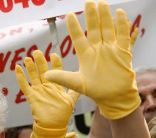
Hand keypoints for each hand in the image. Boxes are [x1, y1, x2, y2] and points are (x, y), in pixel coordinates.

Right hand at [15, 50, 79, 137]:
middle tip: (37, 51)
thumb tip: (85, 83)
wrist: (53, 126)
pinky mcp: (32, 97)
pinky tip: (17, 68)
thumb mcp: (71, 101)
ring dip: (30, 67)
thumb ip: (75, 91)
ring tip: (27, 58)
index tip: (53, 55)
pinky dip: (20, 77)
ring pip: (33, 76)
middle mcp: (46, 86)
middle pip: (42, 71)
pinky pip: (25, 86)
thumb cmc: (62, 114)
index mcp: (56, 86)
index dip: (54, 63)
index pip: (55, 71)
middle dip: (40, 61)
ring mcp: (38, 91)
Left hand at [45, 0, 138, 119]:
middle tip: (88, 2)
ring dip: (105, 16)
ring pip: (107, 29)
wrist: (114, 98)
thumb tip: (45, 76)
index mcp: (85, 55)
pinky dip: (122, 24)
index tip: (68, 15)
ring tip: (101, 3)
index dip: (74, 26)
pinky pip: (123, 35)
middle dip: (91, 16)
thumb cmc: (95, 91)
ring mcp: (110, 49)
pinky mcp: (123, 52)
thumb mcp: (76, 83)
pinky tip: (119, 13)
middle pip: (94, 29)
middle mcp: (98, 49)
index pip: (78, 37)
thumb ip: (62, 77)